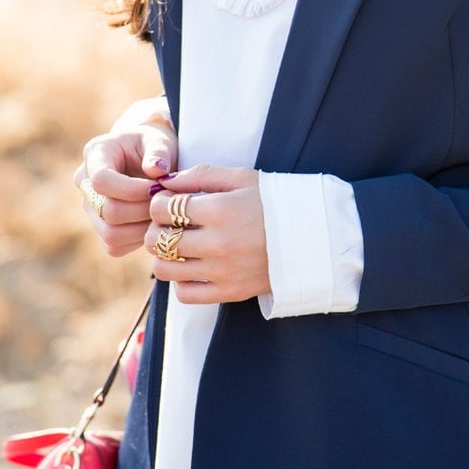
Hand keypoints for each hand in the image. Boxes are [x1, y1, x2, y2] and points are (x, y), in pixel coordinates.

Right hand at [75, 102, 177, 257]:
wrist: (147, 157)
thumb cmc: (153, 145)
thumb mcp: (158, 140)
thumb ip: (158, 152)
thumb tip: (157, 170)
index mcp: (96, 154)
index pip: (102, 180)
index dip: (132, 190)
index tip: (158, 187)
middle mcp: (85, 183)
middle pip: (107, 211)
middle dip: (142, 210)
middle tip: (165, 202)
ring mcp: (90, 209)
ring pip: (111, 234)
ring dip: (143, 228)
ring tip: (162, 213)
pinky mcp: (100, 230)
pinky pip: (116, 246)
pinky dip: (139, 240)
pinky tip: (153, 223)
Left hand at [145, 165, 269, 304]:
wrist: (312, 237)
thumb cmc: (275, 202)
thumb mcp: (242, 178)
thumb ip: (201, 175)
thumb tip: (165, 180)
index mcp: (220, 210)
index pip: (162, 209)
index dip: (157, 203)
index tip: (167, 203)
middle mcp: (218, 243)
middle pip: (158, 240)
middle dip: (157, 229)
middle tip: (169, 225)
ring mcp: (222, 271)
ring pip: (164, 269)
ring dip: (164, 256)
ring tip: (179, 246)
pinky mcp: (230, 292)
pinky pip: (184, 294)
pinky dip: (181, 281)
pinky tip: (192, 267)